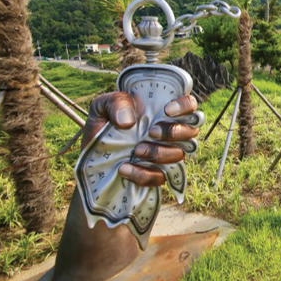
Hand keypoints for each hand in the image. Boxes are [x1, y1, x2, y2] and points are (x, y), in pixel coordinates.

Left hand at [83, 92, 198, 186]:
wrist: (89, 157)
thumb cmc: (102, 126)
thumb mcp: (102, 107)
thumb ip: (116, 103)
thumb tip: (130, 122)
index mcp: (162, 111)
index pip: (189, 105)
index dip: (186, 106)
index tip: (167, 110)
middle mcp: (170, 132)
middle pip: (192, 131)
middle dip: (174, 132)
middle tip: (151, 132)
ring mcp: (166, 154)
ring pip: (180, 154)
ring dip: (159, 153)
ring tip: (136, 151)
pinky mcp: (156, 175)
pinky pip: (160, 177)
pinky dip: (143, 174)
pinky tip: (125, 168)